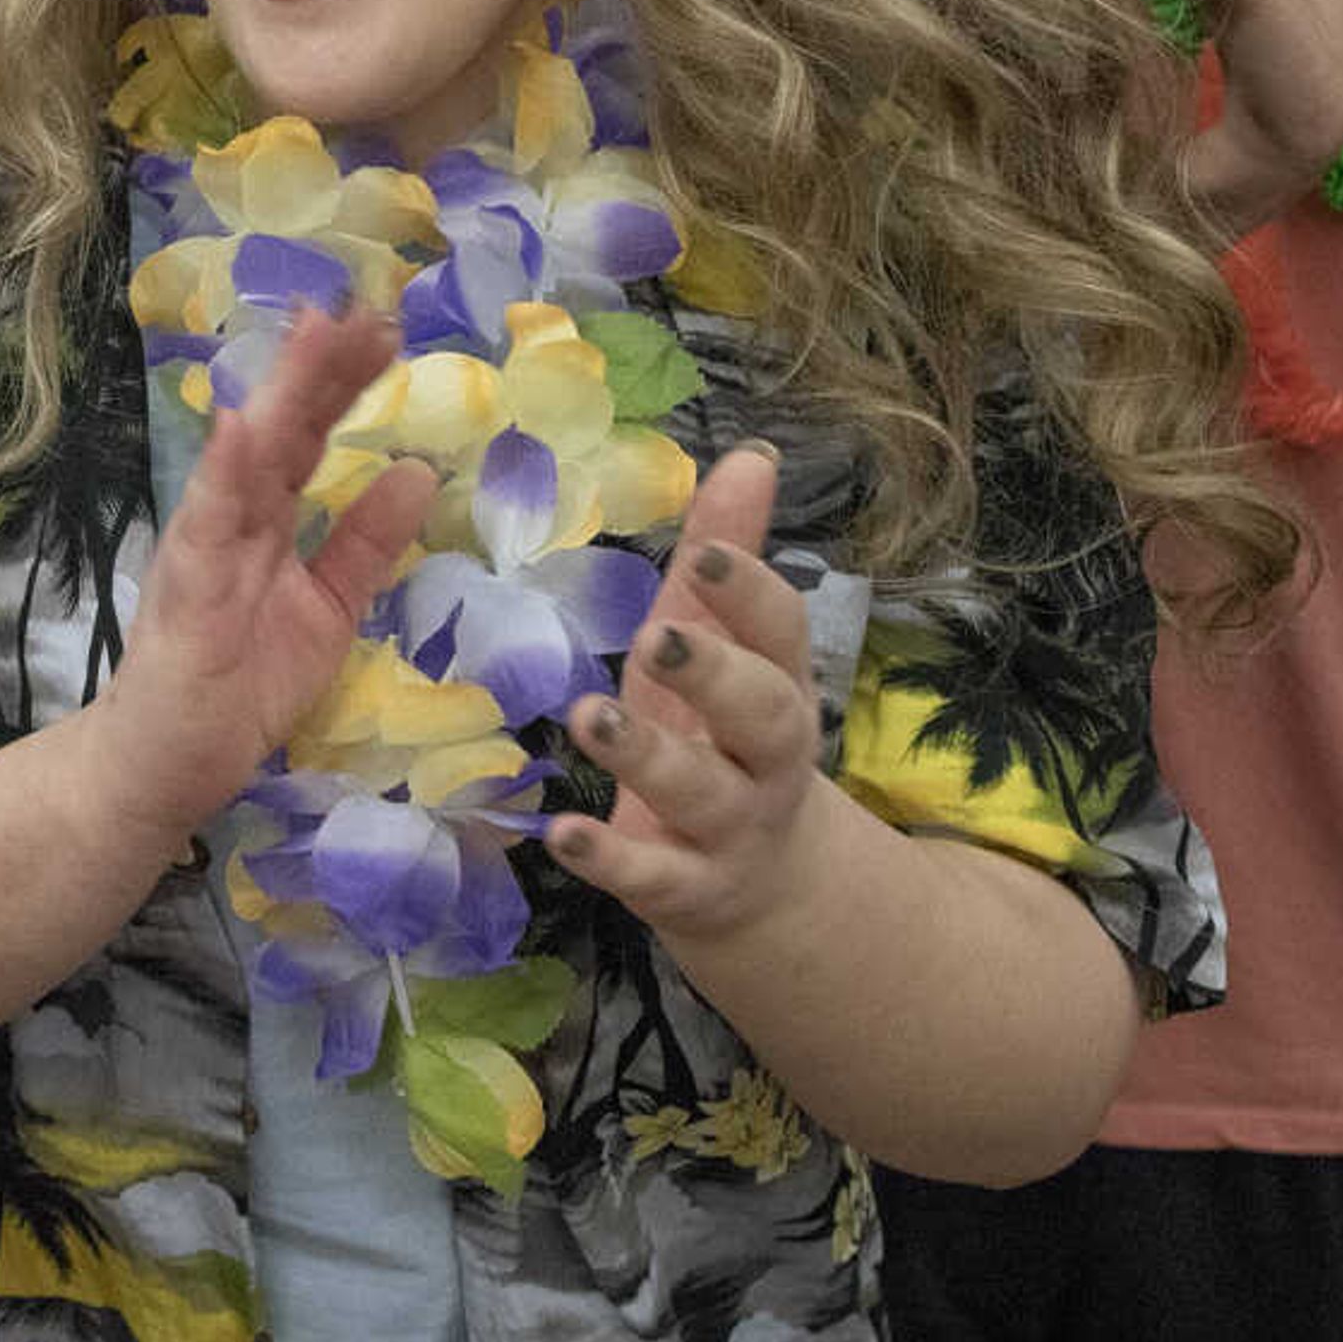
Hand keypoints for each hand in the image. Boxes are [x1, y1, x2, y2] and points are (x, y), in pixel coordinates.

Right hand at [88, 308, 441, 833]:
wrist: (166, 764)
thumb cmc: (235, 688)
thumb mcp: (326, 607)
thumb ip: (365, 543)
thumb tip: (416, 472)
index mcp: (263, 518)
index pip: (306, 435)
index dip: (343, 383)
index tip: (385, 333)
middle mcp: (230, 516)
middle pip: (279, 427)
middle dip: (321, 368)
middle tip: (365, 310)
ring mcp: (204, 545)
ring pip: (246, 456)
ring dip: (280, 394)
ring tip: (315, 335)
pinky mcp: (187, 586)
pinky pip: (206, 521)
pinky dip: (223, 472)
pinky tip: (241, 423)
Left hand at [545, 446, 847, 944]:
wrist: (766, 887)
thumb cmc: (721, 735)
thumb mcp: (722, 646)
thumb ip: (728, 557)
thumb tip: (751, 453)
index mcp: (778, 683)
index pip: (782, 632)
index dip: (750, 593)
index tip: (708, 554)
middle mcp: (768, 756)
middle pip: (764, 713)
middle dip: (715, 675)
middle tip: (658, 637)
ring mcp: (732, 828)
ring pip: (702, 793)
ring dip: (646, 756)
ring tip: (587, 716)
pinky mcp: (689, 888)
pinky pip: (652, 875)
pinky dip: (608, 857)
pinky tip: (560, 833)